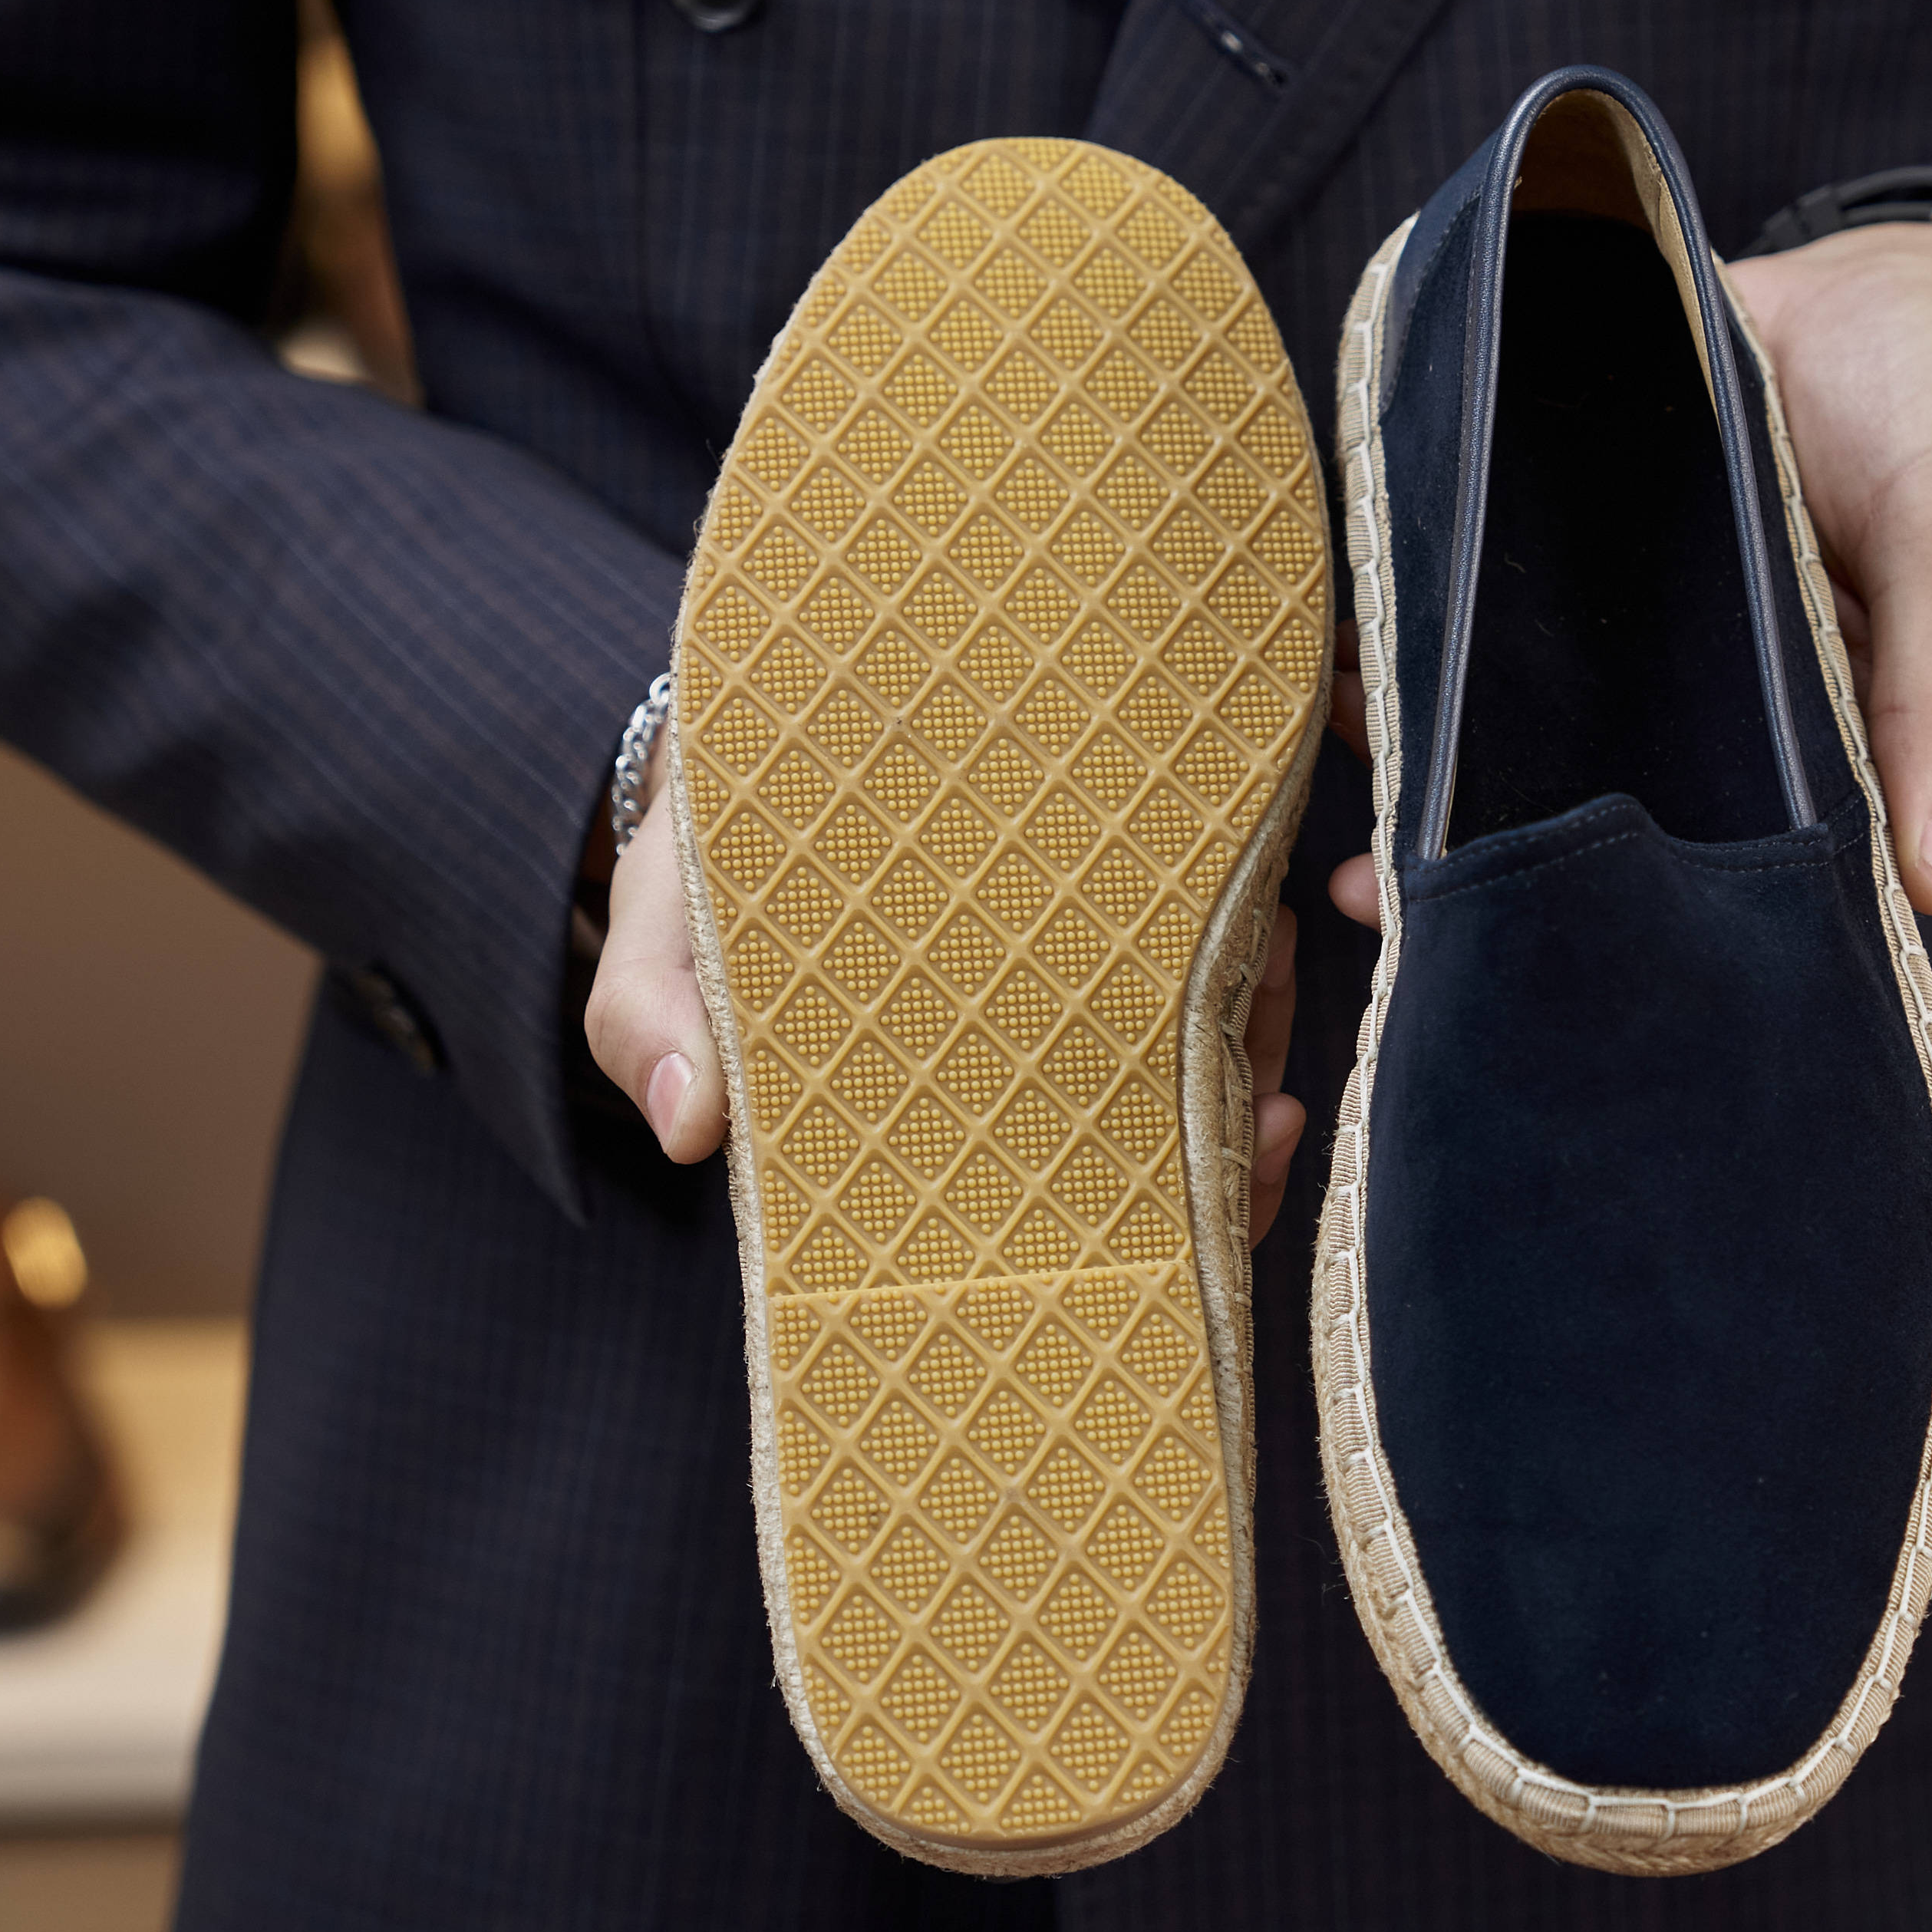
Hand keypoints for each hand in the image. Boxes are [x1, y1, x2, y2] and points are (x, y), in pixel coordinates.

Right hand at [584, 734, 1311, 1245]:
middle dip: (1228, 1142)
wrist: (760, 725)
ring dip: (1262, 1039)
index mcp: (928, 1092)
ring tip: (1278, 973)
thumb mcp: (665, 923)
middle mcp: (1016, 1056)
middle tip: (1268, 1118)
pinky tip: (1278, 922)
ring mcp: (1073, 978)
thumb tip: (685, 1129)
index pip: (1045, 1191)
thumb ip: (652, 1012)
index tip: (1212, 1171)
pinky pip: (1210, 953)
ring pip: (1202, 1050)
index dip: (1143, 1207)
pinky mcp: (1114, 893)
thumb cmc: (716, 851)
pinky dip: (1260, 957)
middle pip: (1150, 1137)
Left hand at [1326, 223, 1931, 929]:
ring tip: (1321, 725)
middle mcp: (1664, 668)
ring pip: (1485, 663)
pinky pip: (1470, 538)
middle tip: (1349, 890)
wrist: (1892, 280)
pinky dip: (1406, 570)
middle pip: (1542, 763)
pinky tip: (1337, 601)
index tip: (1473, 945)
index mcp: (1762, 720)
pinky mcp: (1558, 482)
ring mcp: (1600, 581)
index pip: (1661, 832)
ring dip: (1399, 698)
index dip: (1572, 891)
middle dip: (1445, 822)